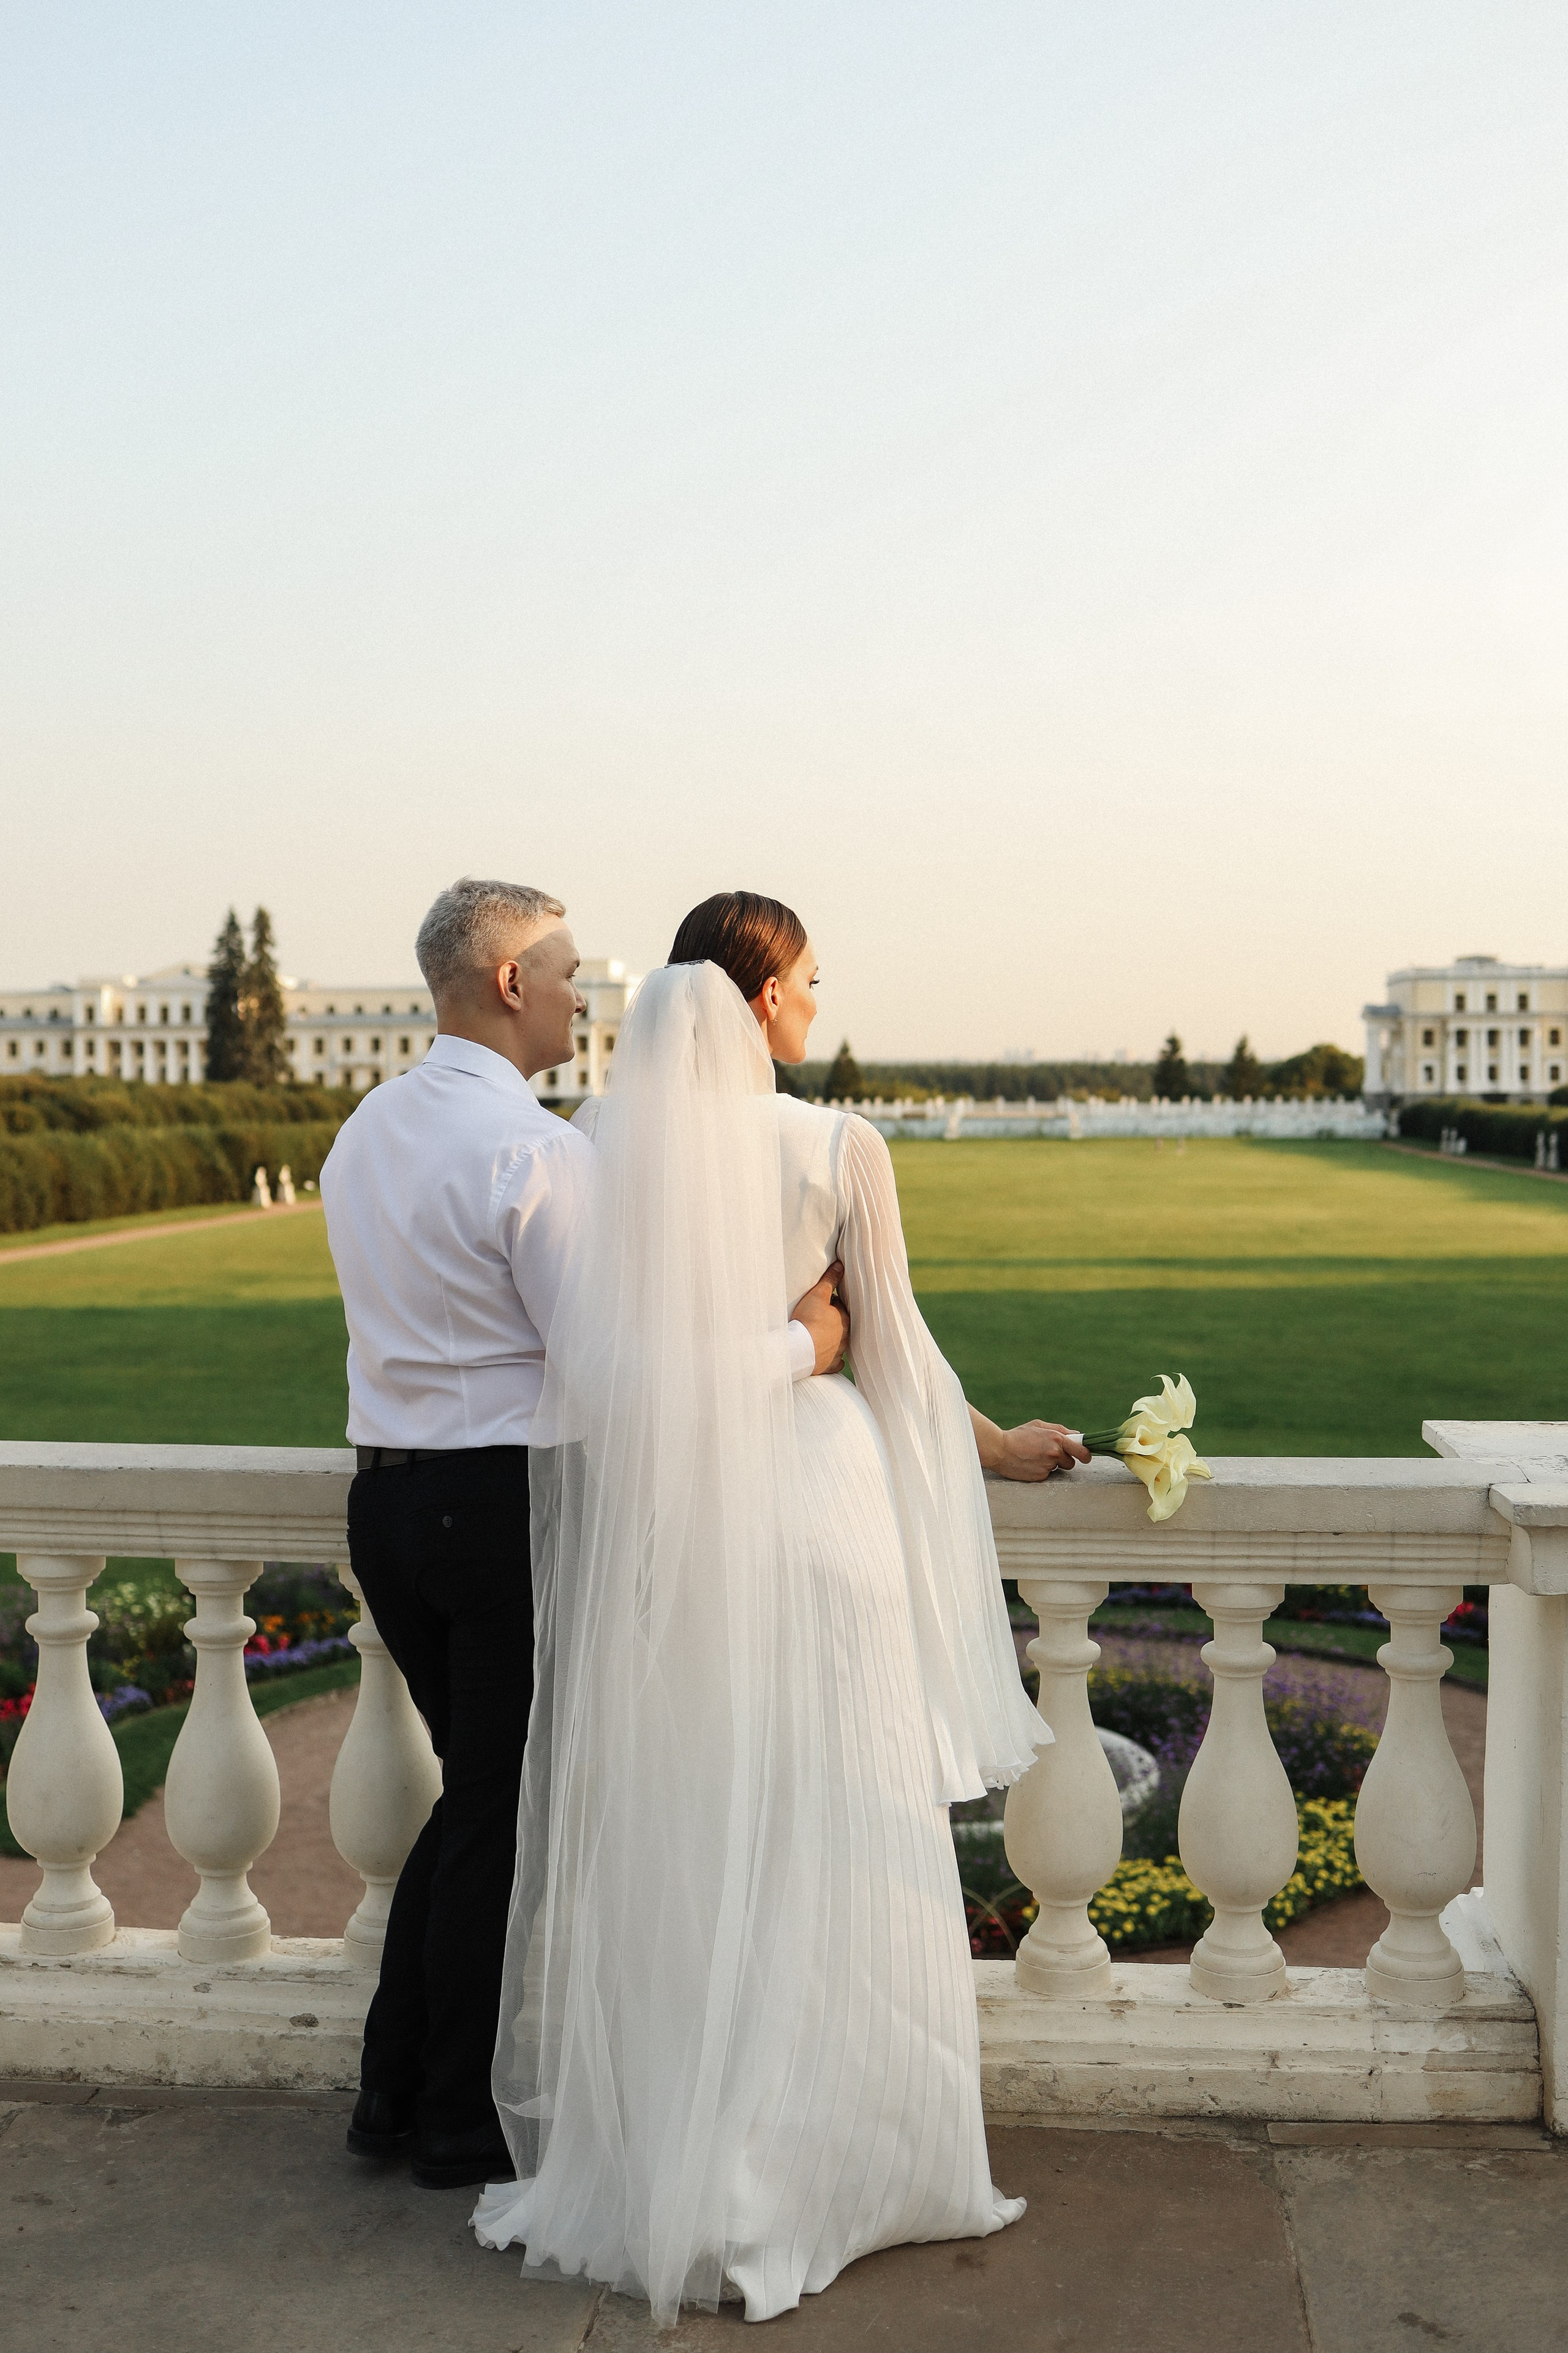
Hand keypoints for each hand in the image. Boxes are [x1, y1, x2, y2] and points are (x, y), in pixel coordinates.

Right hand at [791, 1260, 848, 1375]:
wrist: (799, 1351)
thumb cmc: (808, 1320)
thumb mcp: (817, 1295)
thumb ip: (830, 1280)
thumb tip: (841, 1265)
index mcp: (844, 1319)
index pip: (840, 1307)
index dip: (831, 1303)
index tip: (821, 1302)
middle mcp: (845, 1336)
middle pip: (840, 1325)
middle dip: (832, 1321)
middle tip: (818, 1318)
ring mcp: (839, 1352)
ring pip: (839, 1343)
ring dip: (832, 1339)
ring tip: (818, 1335)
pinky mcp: (830, 1366)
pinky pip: (835, 1362)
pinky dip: (831, 1358)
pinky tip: (825, 1356)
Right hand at [969, 1407, 1090, 1480]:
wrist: (999, 1450)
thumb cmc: (1018, 1435)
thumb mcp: (1038, 1426)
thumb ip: (1059, 1430)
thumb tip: (1076, 1435)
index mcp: (1057, 1438)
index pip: (1081, 1450)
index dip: (1086, 1454)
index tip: (1086, 1457)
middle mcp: (1055, 1453)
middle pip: (1071, 1462)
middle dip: (1064, 1460)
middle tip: (1050, 1454)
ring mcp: (1048, 1466)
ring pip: (1058, 1468)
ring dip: (1052, 1465)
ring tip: (1036, 1457)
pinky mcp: (1041, 1476)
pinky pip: (1047, 1475)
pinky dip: (1041, 1471)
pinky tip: (1030, 1464)